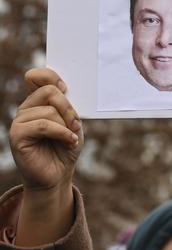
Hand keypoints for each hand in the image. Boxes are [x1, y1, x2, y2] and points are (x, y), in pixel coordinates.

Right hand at [10, 69, 81, 246]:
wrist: (58, 174)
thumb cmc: (66, 147)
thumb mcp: (73, 122)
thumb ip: (67, 104)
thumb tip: (62, 87)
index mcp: (38, 102)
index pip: (36, 76)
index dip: (51, 76)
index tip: (66, 88)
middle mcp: (26, 108)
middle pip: (49, 91)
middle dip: (69, 107)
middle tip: (75, 124)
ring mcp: (19, 122)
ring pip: (49, 110)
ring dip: (67, 125)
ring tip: (71, 137)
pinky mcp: (17, 136)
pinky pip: (43, 125)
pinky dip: (61, 133)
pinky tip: (69, 141)